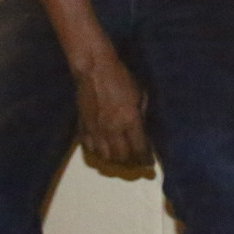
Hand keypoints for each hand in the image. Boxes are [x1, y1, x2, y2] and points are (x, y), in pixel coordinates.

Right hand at [73, 50, 151, 167]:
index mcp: (130, 120)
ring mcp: (96, 131)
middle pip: (122, 158)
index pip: (139, 149)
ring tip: (122, 158)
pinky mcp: (83, 128)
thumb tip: (145, 132)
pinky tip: (104, 150)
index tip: (150, 163)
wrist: (95, 70)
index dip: (146, 159)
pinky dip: (98, 154)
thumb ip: (142, 115)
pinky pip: (89, 150)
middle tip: (137, 161)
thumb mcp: (140, 94)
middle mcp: (112, 129)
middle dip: (132, 163)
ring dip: (115, 161)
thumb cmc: (121, 79)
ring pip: (105, 157)